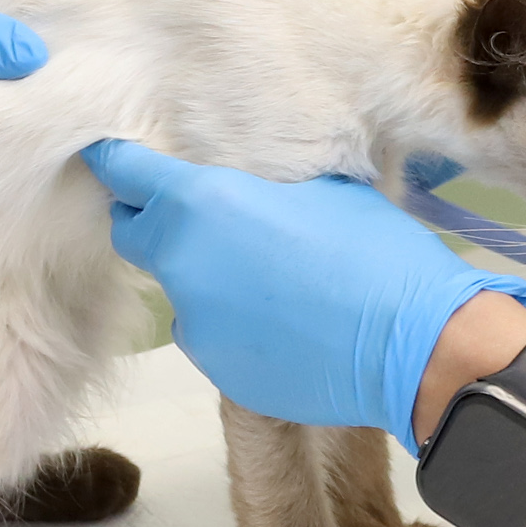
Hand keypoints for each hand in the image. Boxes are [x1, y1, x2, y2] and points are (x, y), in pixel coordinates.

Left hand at [82, 140, 525, 452]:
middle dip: (151, 220)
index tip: (112, 154)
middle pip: (132, 234)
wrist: (413, 344)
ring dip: (204, 278)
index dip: (117, 160)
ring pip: (180, 289)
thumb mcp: (322, 189)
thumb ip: (264, 186)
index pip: (124, 171)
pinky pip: (211, 335)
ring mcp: (195, 326)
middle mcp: (181, 264)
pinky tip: (286, 324)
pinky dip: (233, 325)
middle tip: (201, 215)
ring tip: (270, 280)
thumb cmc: (375, 249)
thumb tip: (251, 188)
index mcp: (202, 203)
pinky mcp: (217, 372)